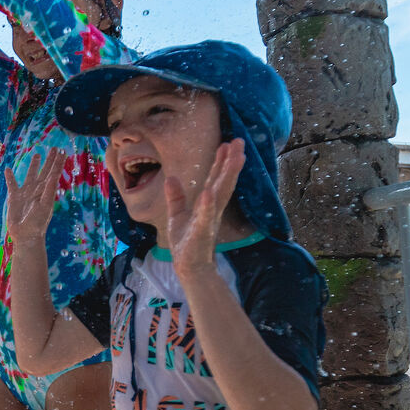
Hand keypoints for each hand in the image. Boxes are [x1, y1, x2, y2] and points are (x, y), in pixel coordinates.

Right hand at [4, 151, 61, 248]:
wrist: (25, 235)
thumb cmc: (37, 222)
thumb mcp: (45, 205)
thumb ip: (48, 190)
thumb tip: (53, 175)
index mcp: (46, 190)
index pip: (53, 172)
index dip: (58, 162)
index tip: (63, 150)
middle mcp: (37, 189)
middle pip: (45, 171)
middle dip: (50, 160)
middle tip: (55, 148)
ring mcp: (26, 193)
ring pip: (30, 175)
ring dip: (33, 165)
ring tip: (37, 154)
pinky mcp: (14, 197)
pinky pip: (12, 184)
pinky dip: (10, 177)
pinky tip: (8, 169)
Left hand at [166, 139, 245, 281]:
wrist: (188, 268)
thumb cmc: (185, 243)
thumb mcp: (177, 215)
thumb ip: (176, 197)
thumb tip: (171, 178)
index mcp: (207, 204)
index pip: (215, 179)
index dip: (221, 162)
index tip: (227, 143)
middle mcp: (212, 210)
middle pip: (223, 182)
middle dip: (231, 162)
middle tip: (239, 142)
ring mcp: (208, 220)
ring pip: (220, 194)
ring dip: (226, 176)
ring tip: (234, 158)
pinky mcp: (201, 233)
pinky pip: (205, 218)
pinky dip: (207, 206)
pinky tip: (208, 193)